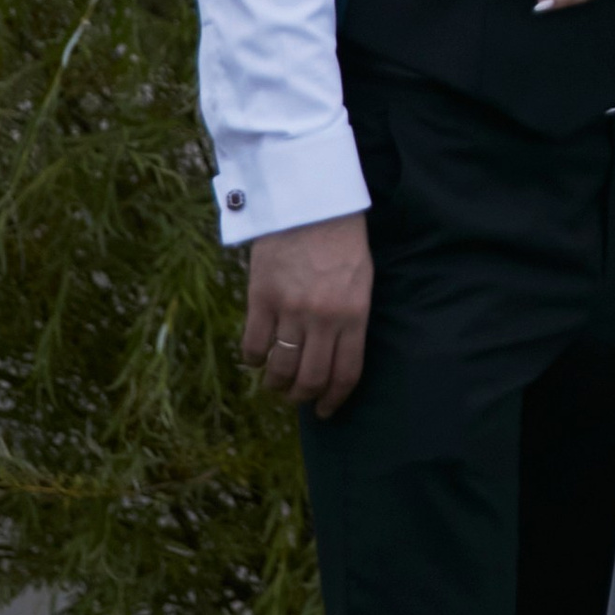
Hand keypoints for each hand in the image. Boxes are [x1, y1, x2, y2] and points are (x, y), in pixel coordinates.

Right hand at [242, 213, 373, 420]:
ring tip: (275, 383)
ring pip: (280, 368)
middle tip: (297, 398)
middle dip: (302, 397)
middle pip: (310, 379)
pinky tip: (256, 358)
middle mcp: (323, 318)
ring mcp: (290, 310)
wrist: (311, 203)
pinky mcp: (261, 298)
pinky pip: (253, 345)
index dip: (335, 399)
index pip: (346, 374)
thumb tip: (337, 358)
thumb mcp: (361, 282)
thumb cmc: (342, 242)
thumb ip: (352, 320)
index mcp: (354, 315)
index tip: (326, 411)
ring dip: (276, 384)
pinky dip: (253, 360)